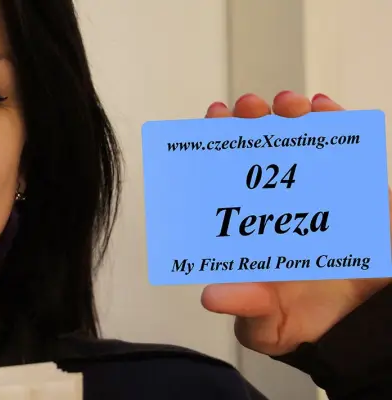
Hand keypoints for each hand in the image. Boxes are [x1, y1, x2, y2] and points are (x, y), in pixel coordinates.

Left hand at [200, 91, 391, 355]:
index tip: (212, 119)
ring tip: (289, 106)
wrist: (363, 323)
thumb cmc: (303, 318)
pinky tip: (327, 109)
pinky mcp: (354, 189)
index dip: (213, 144)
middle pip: (256, 147)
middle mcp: (275, 198)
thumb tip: (212, 297)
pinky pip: (346, 149)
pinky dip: (337, 124)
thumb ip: (245, 307)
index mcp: (246, 222)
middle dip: (249, 120)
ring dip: (291, 115)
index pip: (222, 174)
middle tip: (248, 108)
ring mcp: (313, 189)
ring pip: (299, 139)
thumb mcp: (270, 324)